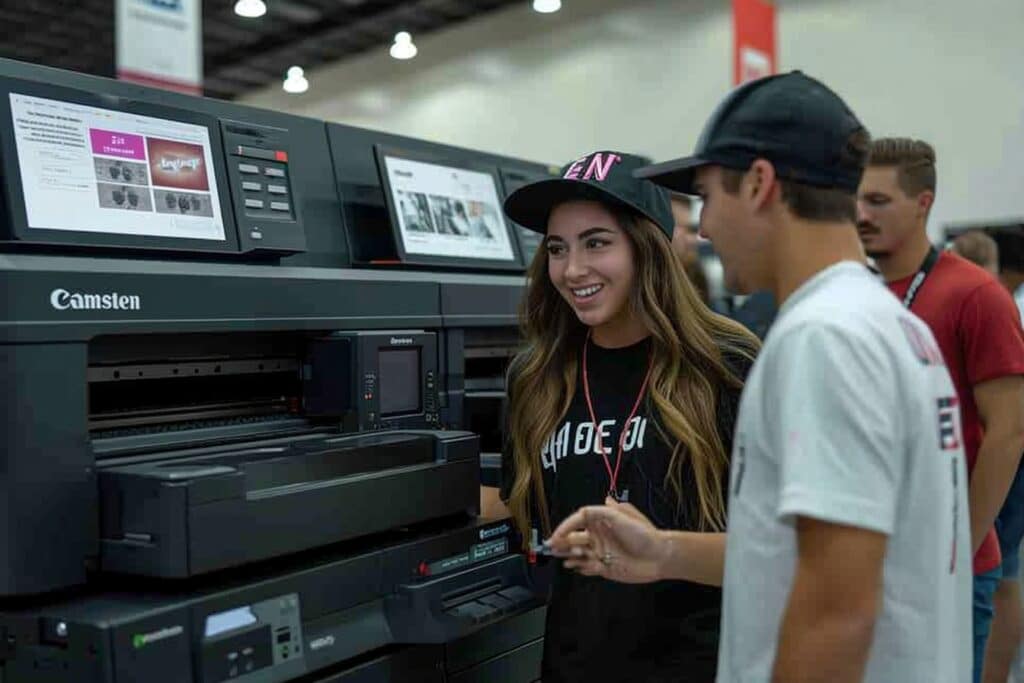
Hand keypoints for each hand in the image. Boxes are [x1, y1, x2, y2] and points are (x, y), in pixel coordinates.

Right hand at [546, 497, 668, 583]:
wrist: (659, 557)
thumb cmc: (645, 534)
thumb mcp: (623, 516)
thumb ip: (604, 510)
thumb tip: (599, 499)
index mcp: (602, 521)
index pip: (577, 521)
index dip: (565, 527)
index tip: (558, 534)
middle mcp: (599, 536)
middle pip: (574, 538)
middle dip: (562, 542)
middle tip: (553, 546)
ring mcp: (601, 552)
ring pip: (577, 553)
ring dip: (568, 555)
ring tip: (562, 556)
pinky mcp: (604, 567)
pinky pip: (586, 567)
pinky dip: (578, 567)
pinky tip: (573, 566)